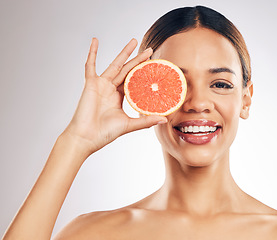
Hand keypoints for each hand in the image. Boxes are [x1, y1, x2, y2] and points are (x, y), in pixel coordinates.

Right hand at [64, 38, 166, 155]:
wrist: (86, 138)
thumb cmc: (105, 133)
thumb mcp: (129, 125)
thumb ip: (145, 121)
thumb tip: (164, 119)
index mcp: (119, 97)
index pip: (134, 81)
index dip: (143, 74)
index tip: (155, 67)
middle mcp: (111, 89)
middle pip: (128, 70)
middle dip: (139, 60)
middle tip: (150, 50)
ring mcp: (101, 85)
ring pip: (115, 65)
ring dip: (124, 53)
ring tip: (134, 41)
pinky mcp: (91, 84)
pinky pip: (90, 65)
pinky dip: (92, 53)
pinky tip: (95, 40)